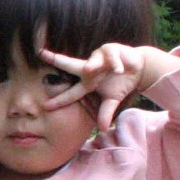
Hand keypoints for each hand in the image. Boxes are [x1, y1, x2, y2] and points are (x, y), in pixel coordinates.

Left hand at [39, 43, 179, 131]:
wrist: (137, 68)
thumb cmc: (120, 83)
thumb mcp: (112, 99)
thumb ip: (105, 112)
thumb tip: (103, 129)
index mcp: (87, 83)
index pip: (70, 93)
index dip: (59, 100)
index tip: (45, 106)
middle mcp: (88, 69)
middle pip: (69, 65)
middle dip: (55, 59)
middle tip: (42, 53)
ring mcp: (98, 58)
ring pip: (91, 62)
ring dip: (92, 66)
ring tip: (89, 70)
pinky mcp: (110, 50)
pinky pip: (111, 56)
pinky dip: (115, 64)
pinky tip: (120, 70)